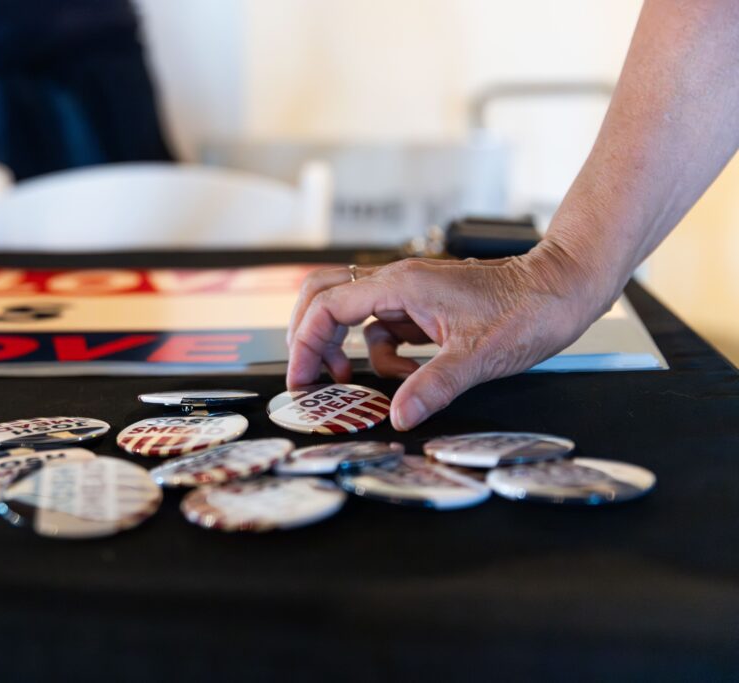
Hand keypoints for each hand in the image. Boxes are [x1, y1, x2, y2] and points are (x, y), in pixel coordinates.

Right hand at [286, 243, 611, 430]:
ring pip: (351, 311)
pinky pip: (383, 326)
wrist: (563, 287)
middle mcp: (398, 283)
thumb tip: (398, 416)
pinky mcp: (424, 305)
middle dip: (308, 335)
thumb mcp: (478, 357)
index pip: (327, 307)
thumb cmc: (528, 310)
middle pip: (324, 295)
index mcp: (402, 286)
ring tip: (352, 378)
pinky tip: (404, 373)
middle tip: (308, 375)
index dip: (305, 344)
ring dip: (343, 345)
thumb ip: (432, 386)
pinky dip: (381, 352)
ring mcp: (410, 292)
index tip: (301, 380)